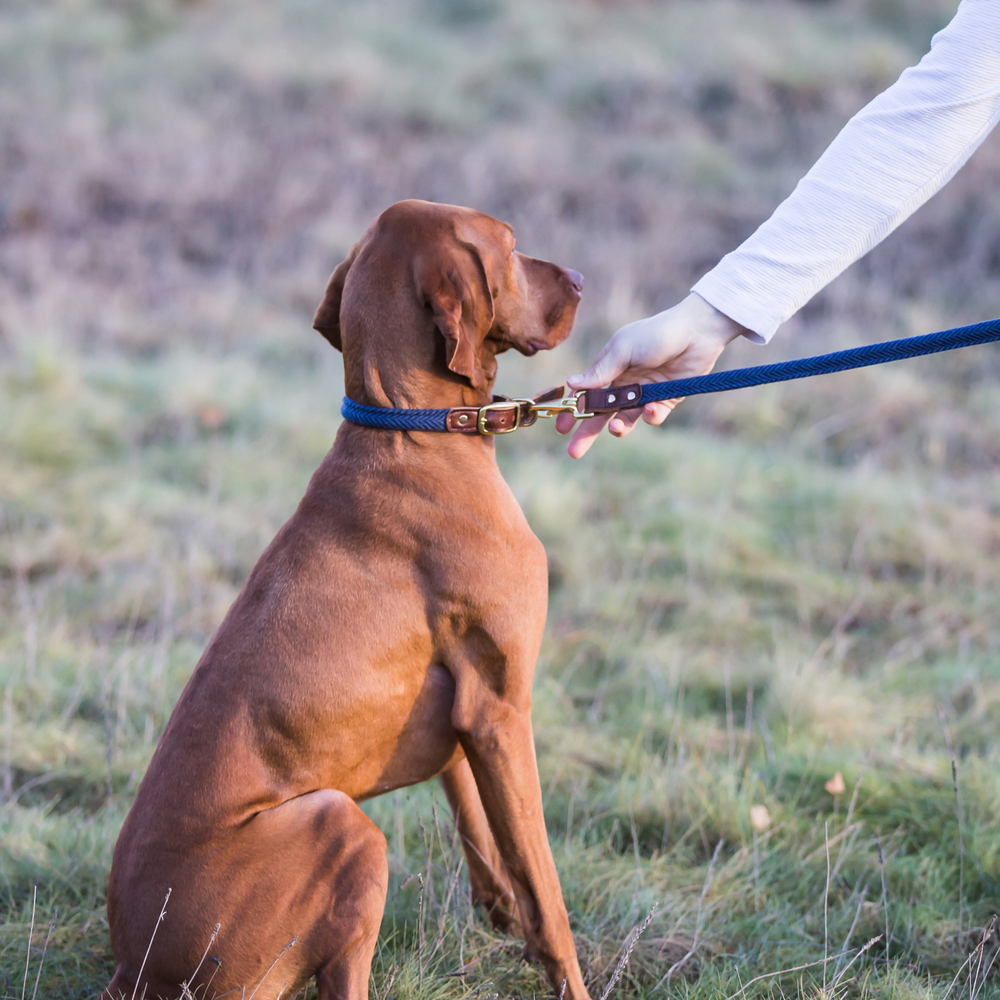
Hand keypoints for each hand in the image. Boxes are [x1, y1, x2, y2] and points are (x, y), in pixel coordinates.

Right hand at [556, 293, 746, 457]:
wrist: (697, 332)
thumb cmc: (656, 334)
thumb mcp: (623, 349)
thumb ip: (600, 370)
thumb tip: (570, 384)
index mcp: (610, 368)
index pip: (586, 394)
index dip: (573, 410)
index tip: (561, 428)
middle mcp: (625, 383)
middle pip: (601, 413)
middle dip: (587, 432)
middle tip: (574, 452)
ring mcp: (645, 393)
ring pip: (625, 418)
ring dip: (619, 427)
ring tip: (616, 430)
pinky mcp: (666, 400)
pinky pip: (652, 416)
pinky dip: (650, 416)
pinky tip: (651, 410)